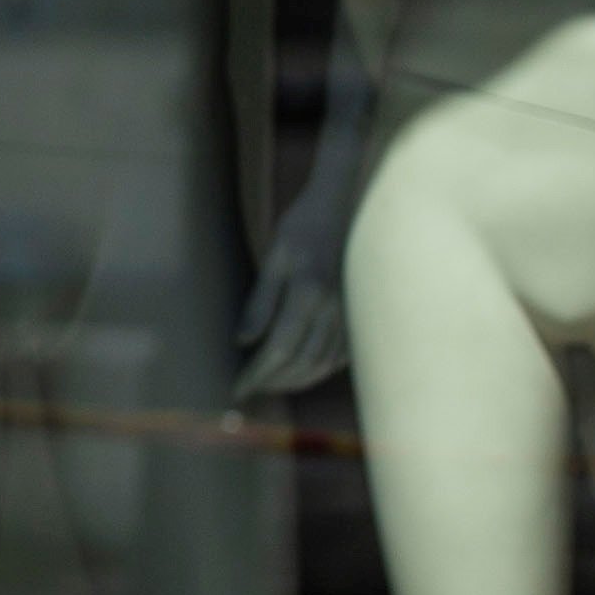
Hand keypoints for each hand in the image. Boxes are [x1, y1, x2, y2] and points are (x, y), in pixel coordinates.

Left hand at [232, 195, 352, 399]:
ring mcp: (348, 312)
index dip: (258, 374)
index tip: (239, 388)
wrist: (340, 206)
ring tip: (272, 384)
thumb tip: (244, 342)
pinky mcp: (355, 313)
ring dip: (297, 381)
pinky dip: (320, 369)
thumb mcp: (274, 258)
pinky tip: (303, 371)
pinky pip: (340, 354)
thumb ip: (260, 301)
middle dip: (274, 382)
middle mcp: (332, 308)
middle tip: (251, 387)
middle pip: (303, 363)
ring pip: (323, 363)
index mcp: (308, 292)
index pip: (280, 349)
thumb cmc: (301, 228)